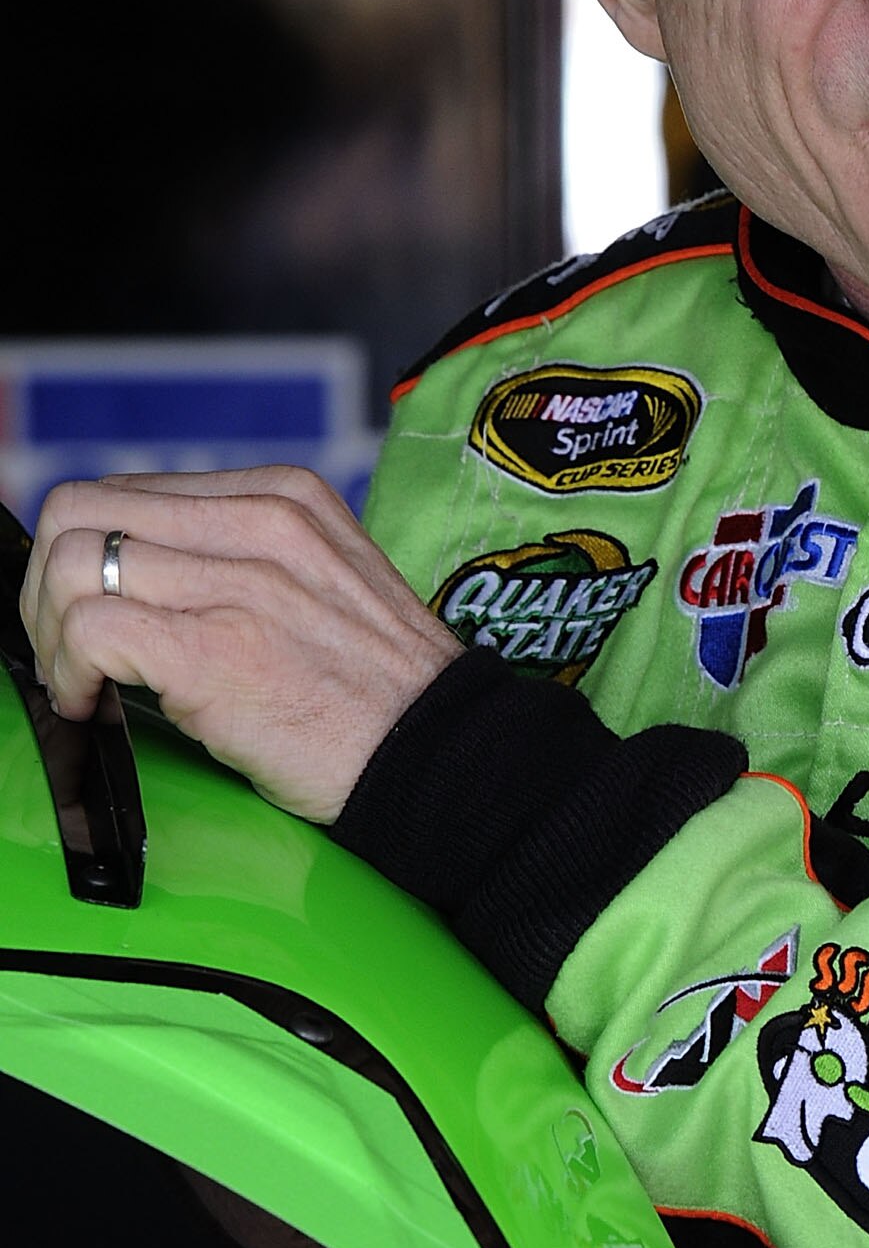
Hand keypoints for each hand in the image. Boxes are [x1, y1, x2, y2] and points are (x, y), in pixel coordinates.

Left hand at [21, 468, 459, 822]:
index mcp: (284, 497)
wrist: (441, 759)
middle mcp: (259, 522)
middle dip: (48, 584)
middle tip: (66, 647)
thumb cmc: (383, 695)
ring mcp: (238, 582)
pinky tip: (93, 706)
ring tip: (81, 680)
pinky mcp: (214, 650)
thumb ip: (248, 557)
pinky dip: (68, 674)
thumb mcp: (328, 581)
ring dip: (51, 632)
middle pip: (79, 509)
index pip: (127, 488)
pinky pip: (86, 630)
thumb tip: (144, 575)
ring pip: (71, 564)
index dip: (87, 552)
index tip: (92, 611)